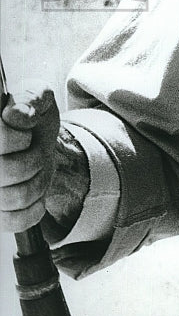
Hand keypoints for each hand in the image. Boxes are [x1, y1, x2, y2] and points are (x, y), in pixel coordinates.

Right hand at [1, 84, 59, 231]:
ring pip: (15, 197)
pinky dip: (35, 206)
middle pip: (7, 171)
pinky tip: (36, 190)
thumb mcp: (38, 95)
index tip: (26, 131)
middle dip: (33, 158)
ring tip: (35, 167)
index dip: (17, 137)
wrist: (38, 138)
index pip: (0, 140)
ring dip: (38, 180)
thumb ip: (30, 99)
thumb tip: (17, 115)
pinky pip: (17, 221)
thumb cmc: (33, 115)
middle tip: (32, 149)